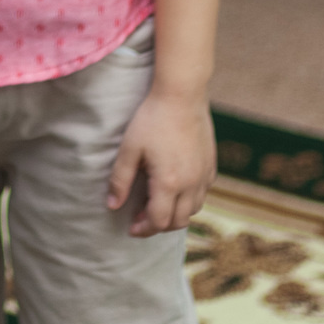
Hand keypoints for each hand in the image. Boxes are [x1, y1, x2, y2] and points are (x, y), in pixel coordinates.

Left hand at [106, 85, 215, 236]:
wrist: (182, 94)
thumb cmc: (152, 119)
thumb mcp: (130, 149)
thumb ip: (120, 180)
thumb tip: (113, 205)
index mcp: (169, 183)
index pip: (158, 221)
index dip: (143, 229)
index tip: (131, 227)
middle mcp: (191, 184)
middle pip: (178, 222)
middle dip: (158, 225)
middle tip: (141, 218)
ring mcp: (204, 175)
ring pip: (193, 209)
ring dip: (176, 214)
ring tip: (158, 205)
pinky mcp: (211, 165)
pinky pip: (203, 193)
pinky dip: (189, 199)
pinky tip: (176, 188)